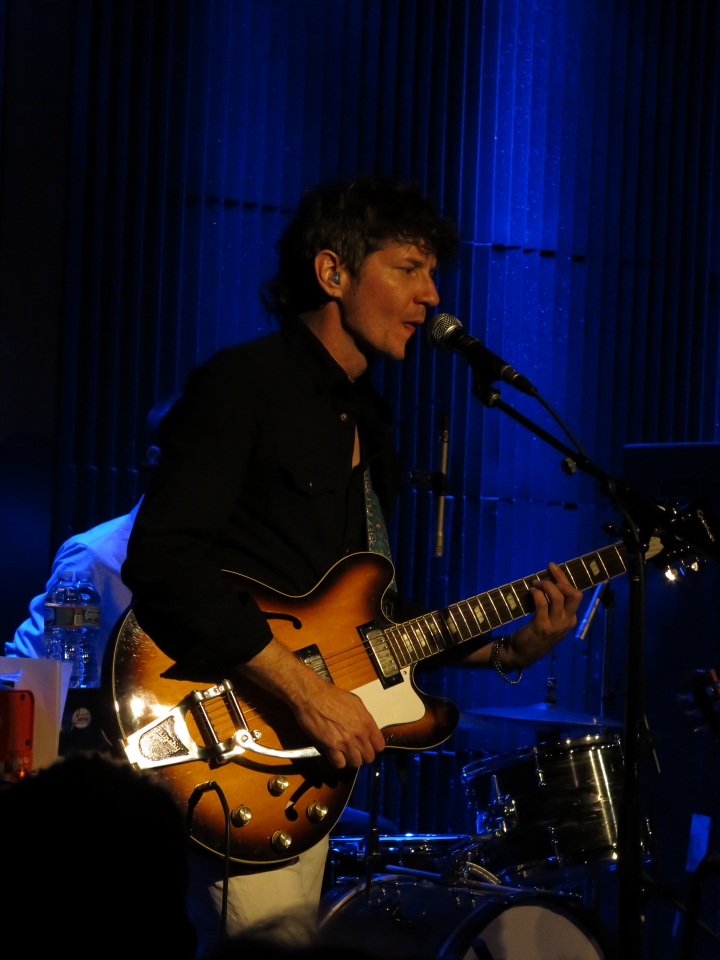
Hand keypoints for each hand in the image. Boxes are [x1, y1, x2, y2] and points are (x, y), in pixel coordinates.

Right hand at [239, 637, 383, 768]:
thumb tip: (366, 727)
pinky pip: (338, 763)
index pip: (379, 745)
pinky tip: (328, 754)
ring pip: (354, 762)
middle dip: (360, 757)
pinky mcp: (330, 745)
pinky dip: (333, 763)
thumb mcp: (350, 700)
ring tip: (339, 754)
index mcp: (365, 718)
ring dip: (347, 761)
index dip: (372, 749)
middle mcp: (358, 729)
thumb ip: (359, 716)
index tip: (365, 749)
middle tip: (350, 753)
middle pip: (368, 757)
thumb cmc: (325, 692)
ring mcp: (345, 738)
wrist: (305, 691)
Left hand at [504, 562, 582, 668]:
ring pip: (558, 597)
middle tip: (545, 577)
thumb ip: (553, 605)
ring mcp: (555, 625)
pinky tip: (531, 591)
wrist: (522, 654)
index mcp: (571, 618)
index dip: (564, 578)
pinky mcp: (542, 626)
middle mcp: (567, 621)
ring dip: (546, 585)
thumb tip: (548, 580)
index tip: (552, 567)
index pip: (575, 594)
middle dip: (561, 580)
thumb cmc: (536, 634)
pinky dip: (537, 594)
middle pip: (574, 595)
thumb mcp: (551, 620)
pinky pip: (542, 604)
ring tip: (535, 584)